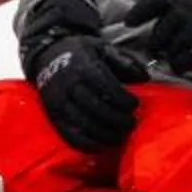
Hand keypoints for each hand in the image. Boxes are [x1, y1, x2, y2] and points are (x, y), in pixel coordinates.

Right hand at [33, 35, 138, 150]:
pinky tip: (102, 145)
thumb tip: (144, 77)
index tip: (135, 105)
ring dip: (106, 134)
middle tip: (132, 123)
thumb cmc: (79, 52)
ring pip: (85, 124)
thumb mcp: (102, 47)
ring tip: (121, 136)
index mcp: (83, 66)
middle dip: (118, 119)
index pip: (106, 87)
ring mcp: (59, 102)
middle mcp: (69, 85)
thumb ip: (124, 60)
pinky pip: (70, 135)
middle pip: (97, 108)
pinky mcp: (53, 116)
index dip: (123, 99)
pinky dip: (88, 144)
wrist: (46, 55)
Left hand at [122, 0, 191, 71]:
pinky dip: (180, 64)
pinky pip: (184, 60)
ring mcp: (189, 30)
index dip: (137, 14)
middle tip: (156, 48)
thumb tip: (175, 3)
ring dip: (168, 54)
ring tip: (169, 57)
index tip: (128, 22)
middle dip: (156, 42)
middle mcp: (178, 13)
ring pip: (170, 48)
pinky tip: (180, 66)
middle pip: (158, 32)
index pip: (149, 5)